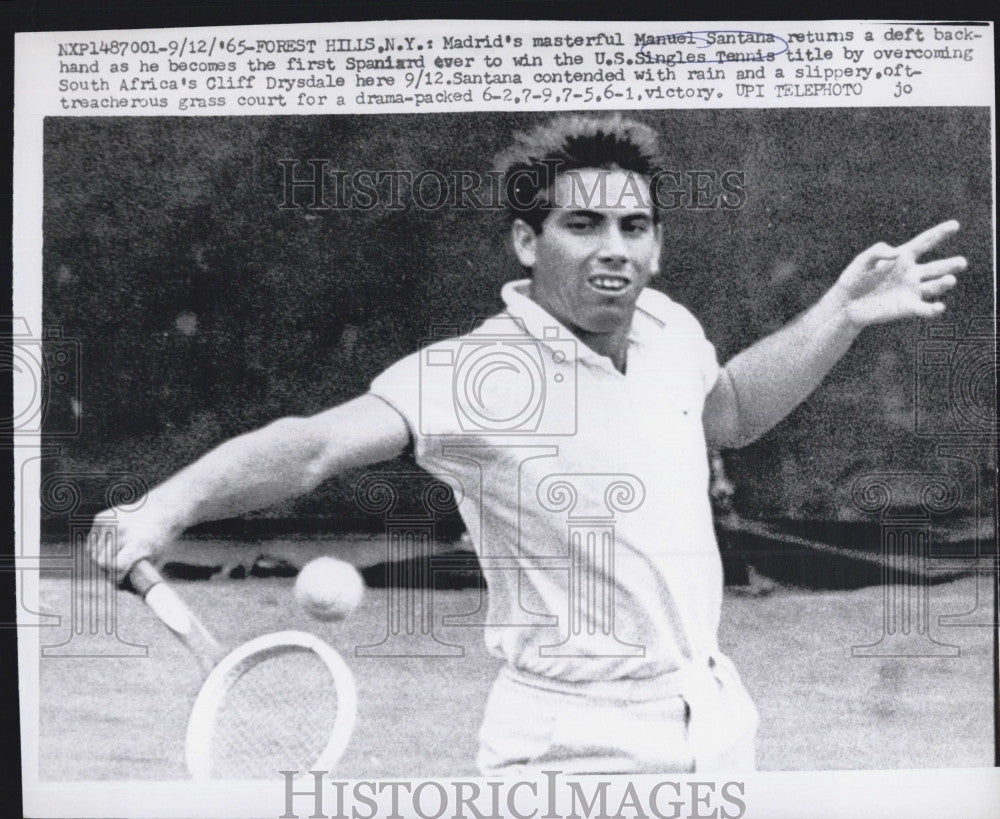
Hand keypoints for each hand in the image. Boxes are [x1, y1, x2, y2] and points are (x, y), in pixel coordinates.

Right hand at [88, 504, 178, 584]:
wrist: (162, 510)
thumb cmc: (160, 539)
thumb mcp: (157, 559)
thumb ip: (144, 578)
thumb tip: (137, 598)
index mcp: (138, 542)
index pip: (116, 567)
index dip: (115, 578)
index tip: (119, 582)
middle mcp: (122, 531)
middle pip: (101, 561)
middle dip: (106, 571)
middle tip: (115, 572)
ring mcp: (111, 522)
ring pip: (93, 552)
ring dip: (100, 560)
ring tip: (114, 559)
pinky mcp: (102, 517)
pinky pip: (91, 541)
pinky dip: (96, 548)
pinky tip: (108, 547)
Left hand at [832, 220, 965, 327]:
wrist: (846, 304)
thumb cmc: (854, 279)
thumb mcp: (862, 260)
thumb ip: (878, 251)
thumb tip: (897, 253)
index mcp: (903, 257)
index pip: (925, 242)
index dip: (939, 233)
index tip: (955, 225)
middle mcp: (912, 273)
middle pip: (936, 267)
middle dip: (950, 265)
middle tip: (961, 263)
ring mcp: (911, 291)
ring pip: (935, 286)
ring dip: (944, 283)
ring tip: (949, 280)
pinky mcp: (907, 308)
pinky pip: (925, 309)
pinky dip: (933, 309)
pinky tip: (939, 307)